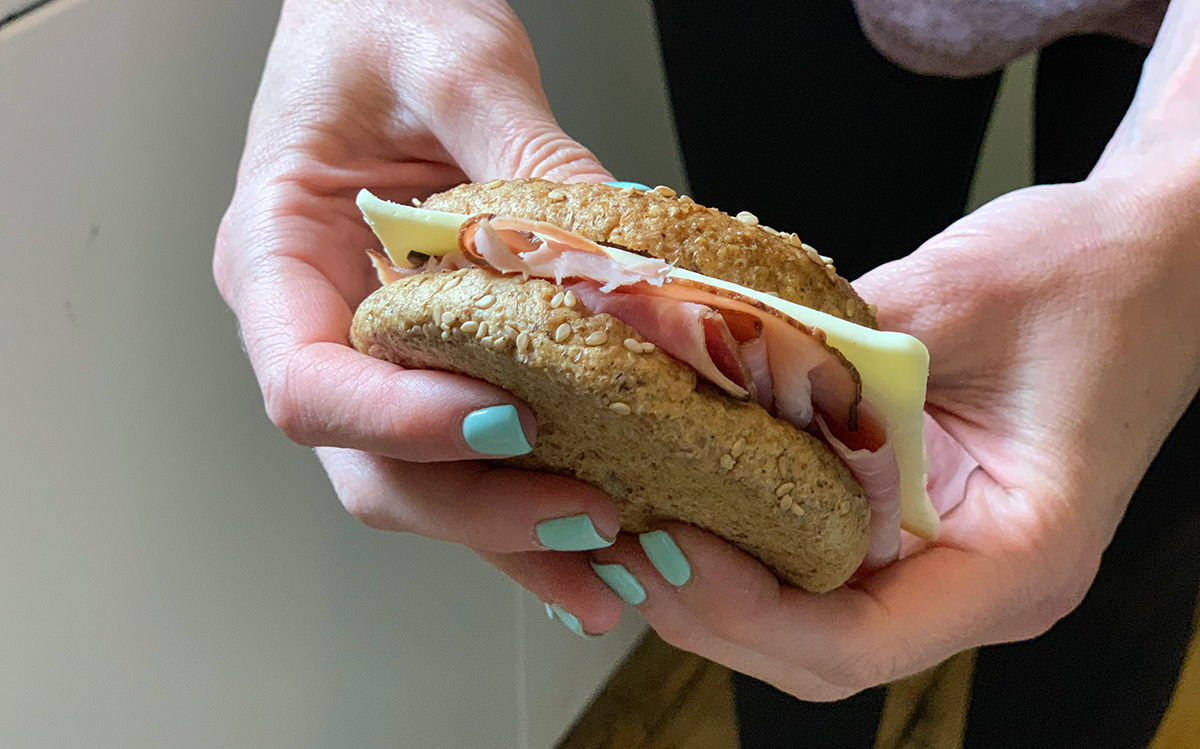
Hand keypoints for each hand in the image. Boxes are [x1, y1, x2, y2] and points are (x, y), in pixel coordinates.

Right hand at [214, 0, 634, 622]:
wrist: (384, 17)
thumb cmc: (378, 22)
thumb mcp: (451, 61)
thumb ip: (523, 155)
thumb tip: (616, 256)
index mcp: (277, 258)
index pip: (310, 384)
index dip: (398, 421)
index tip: (500, 420)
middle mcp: (322, 328)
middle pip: (375, 466)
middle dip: (481, 508)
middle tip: (593, 519)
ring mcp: (384, 359)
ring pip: (433, 485)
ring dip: (520, 539)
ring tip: (619, 574)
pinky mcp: (444, 366)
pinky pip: (480, 455)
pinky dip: (538, 504)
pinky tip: (607, 540)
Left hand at [586, 172, 1199, 697]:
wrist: (1152, 262)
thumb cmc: (1092, 279)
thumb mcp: (956, 298)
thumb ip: (831, 350)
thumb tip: (700, 365)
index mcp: (1018, 556)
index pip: (861, 639)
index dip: (749, 610)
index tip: (672, 546)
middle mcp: (978, 582)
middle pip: (819, 653)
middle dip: (711, 613)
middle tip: (625, 544)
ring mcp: (944, 561)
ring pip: (808, 623)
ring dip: (716, 591)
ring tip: (635, 530)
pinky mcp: (914, 526)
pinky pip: (818, 566)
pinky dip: (747, 547)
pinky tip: (688, 500)